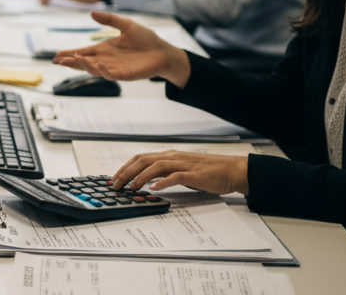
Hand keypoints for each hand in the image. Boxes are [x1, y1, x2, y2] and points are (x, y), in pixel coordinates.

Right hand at [53, 11, 189, 84]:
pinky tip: (98, 65)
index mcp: (104, 49)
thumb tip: (91, 13)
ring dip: (84, 66)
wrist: (164, 52)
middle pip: (83, 63)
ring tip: (75, 60)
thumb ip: (110, 20)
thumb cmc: (146, 40)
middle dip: (70, 62)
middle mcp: (105, 60)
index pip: (82, 52)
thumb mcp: (127, 25)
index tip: (56, 55)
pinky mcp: (124, 75)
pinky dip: (103, 71)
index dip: (69, 54)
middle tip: (58, 61)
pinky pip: (110, 74)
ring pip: (93, 69)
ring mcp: (113, 68)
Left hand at [113, 150, 248, 194]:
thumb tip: (148, 182)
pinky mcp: (193, 174)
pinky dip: (162, 182)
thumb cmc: (207, 172)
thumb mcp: (182, 170)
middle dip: (126, 172)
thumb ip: (166, 173)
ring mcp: (183, 165)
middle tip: (116, 184)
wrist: (231, 170)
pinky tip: (153, 188)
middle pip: (143, 160)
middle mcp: (173, 157)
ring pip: (156, 166)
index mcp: (169, 156)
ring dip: (140, 177)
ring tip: (131, 187)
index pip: (141, 158)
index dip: (125, 167)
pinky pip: (175, 176)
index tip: (114, 177)